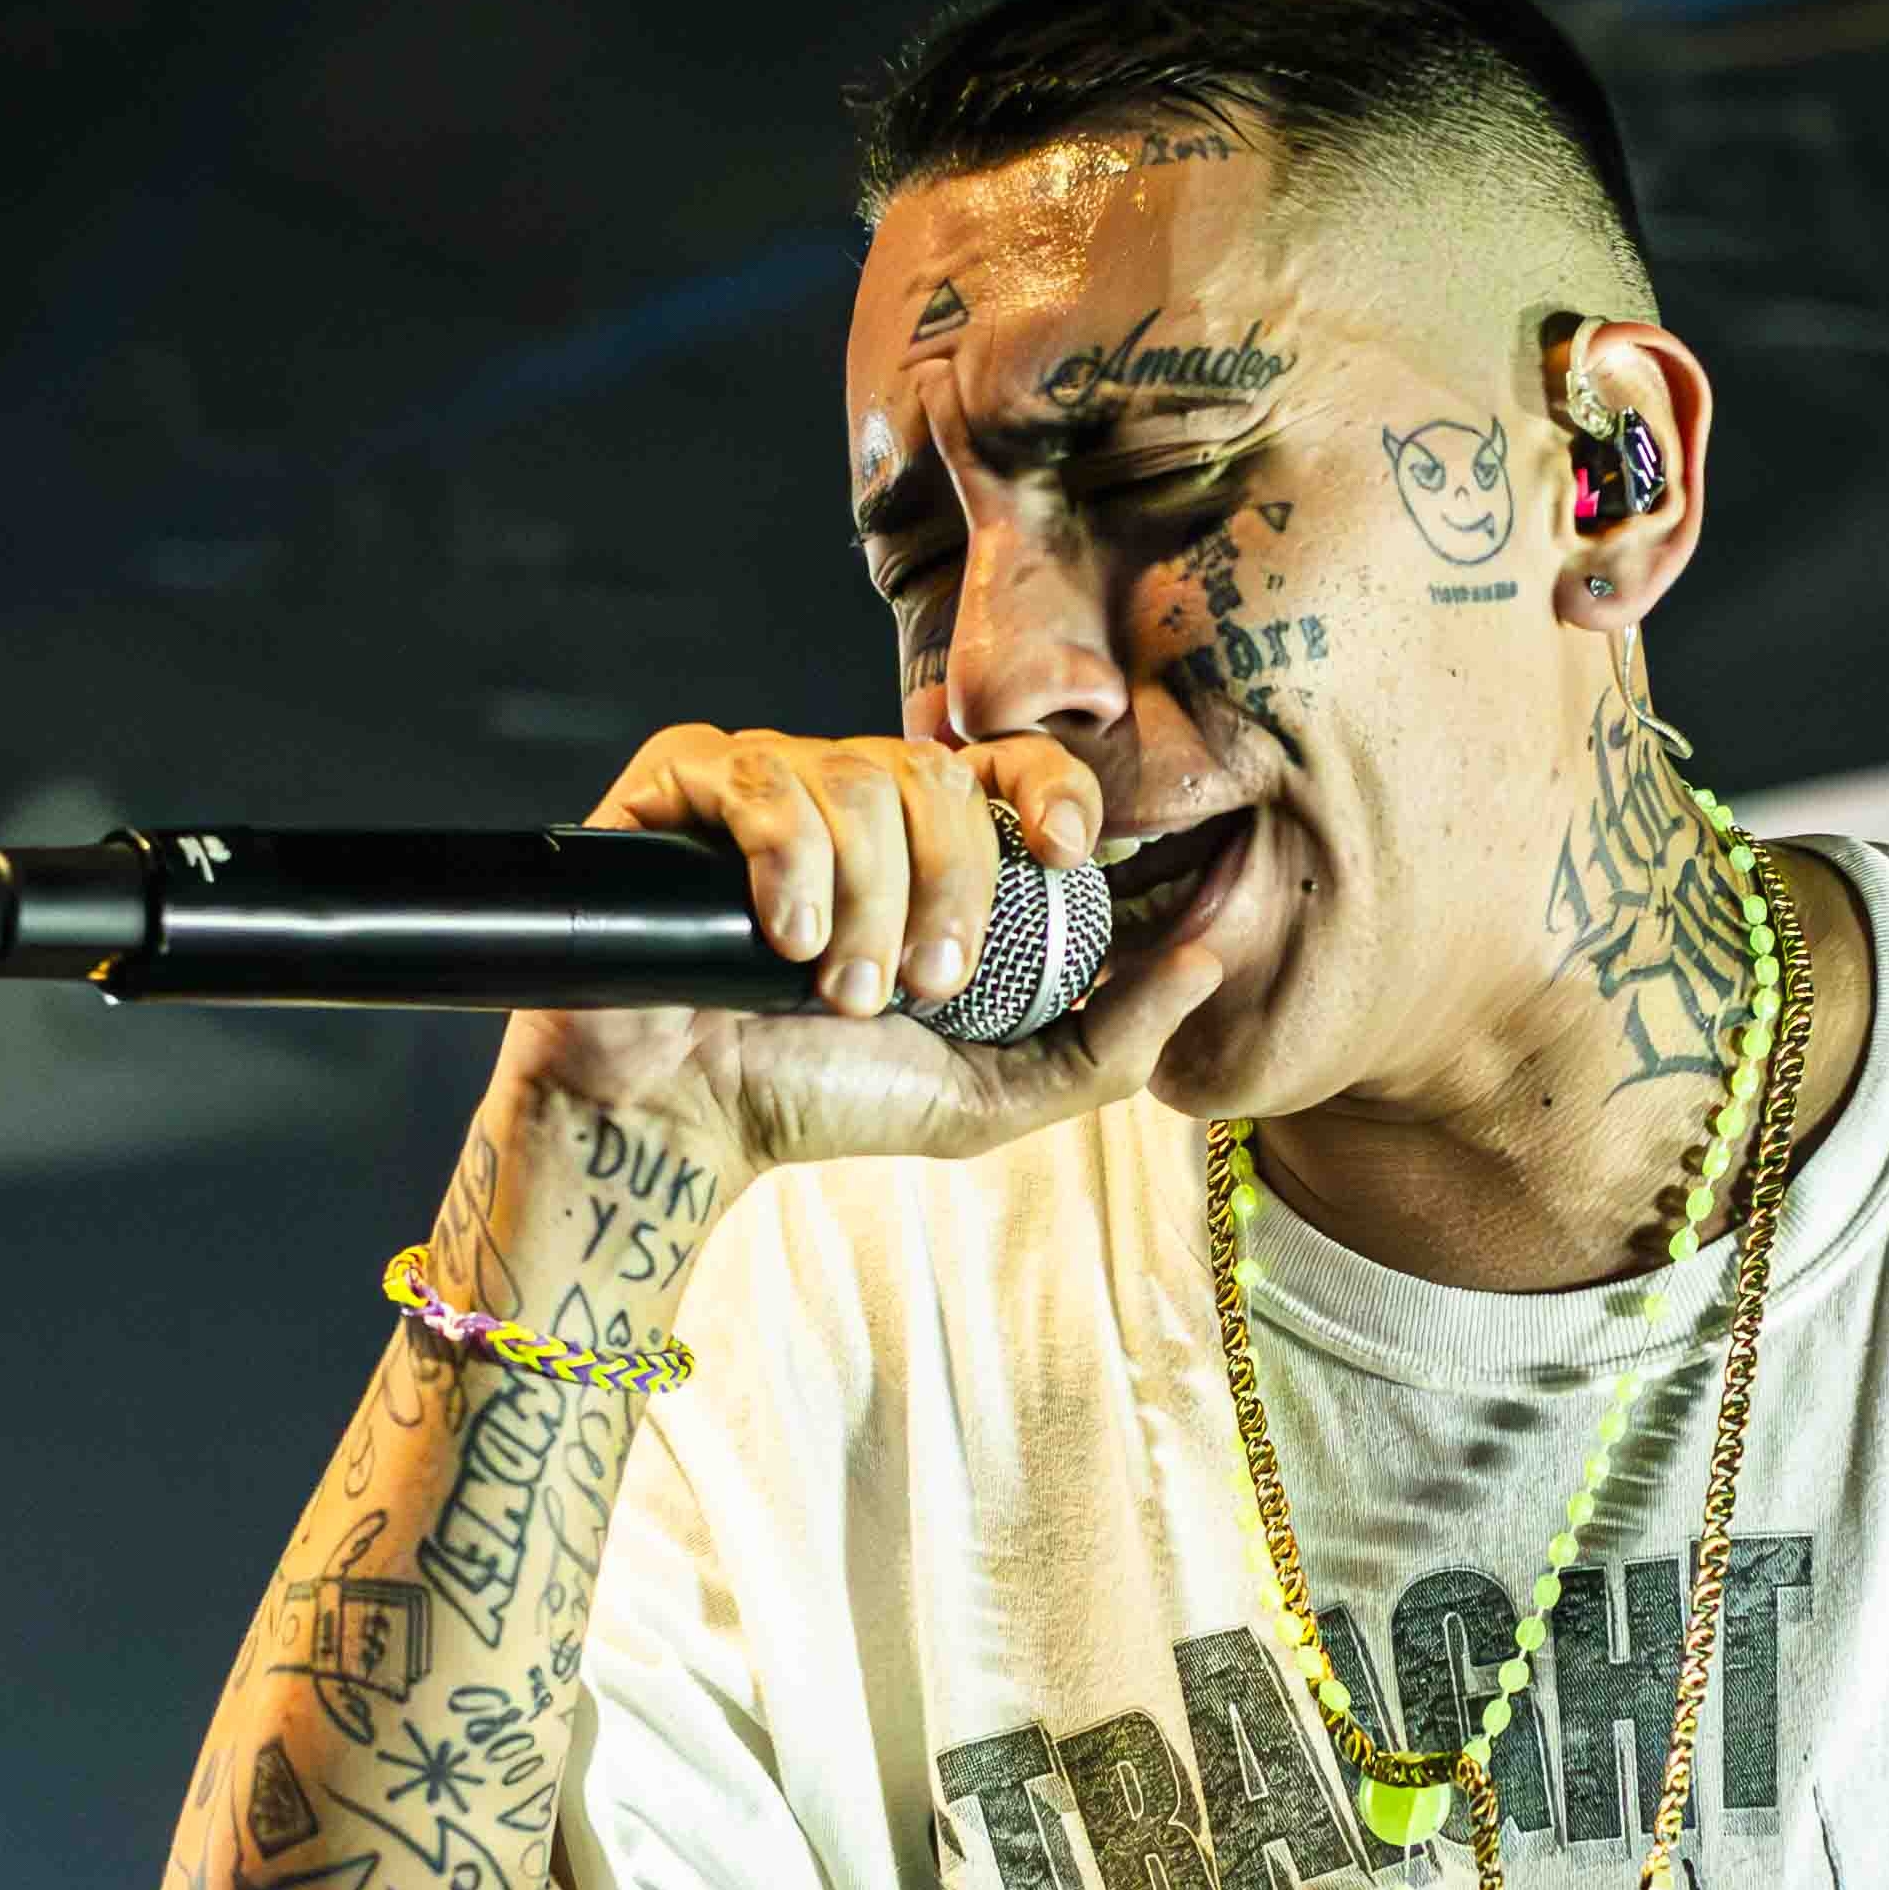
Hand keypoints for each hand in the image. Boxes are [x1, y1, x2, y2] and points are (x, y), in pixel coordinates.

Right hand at [496, 721, 1214, 1174]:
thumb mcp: (992, 1090)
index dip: (1053, 788)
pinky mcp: (684, 785)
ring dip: (865, 904)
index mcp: (933, 845)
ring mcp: (769, 782)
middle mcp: (856, 797)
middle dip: (947, 892)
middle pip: (940, 778)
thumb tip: (1206, 960)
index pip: (1016, 765)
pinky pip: (759, 775)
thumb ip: (1108, 1040)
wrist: (681, 1124)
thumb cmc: (825, 1098)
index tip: (1070, 854)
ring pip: (853, 780)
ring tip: (835, 990)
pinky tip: (779, 940)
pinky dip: (787, 862)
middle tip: (917, 986)